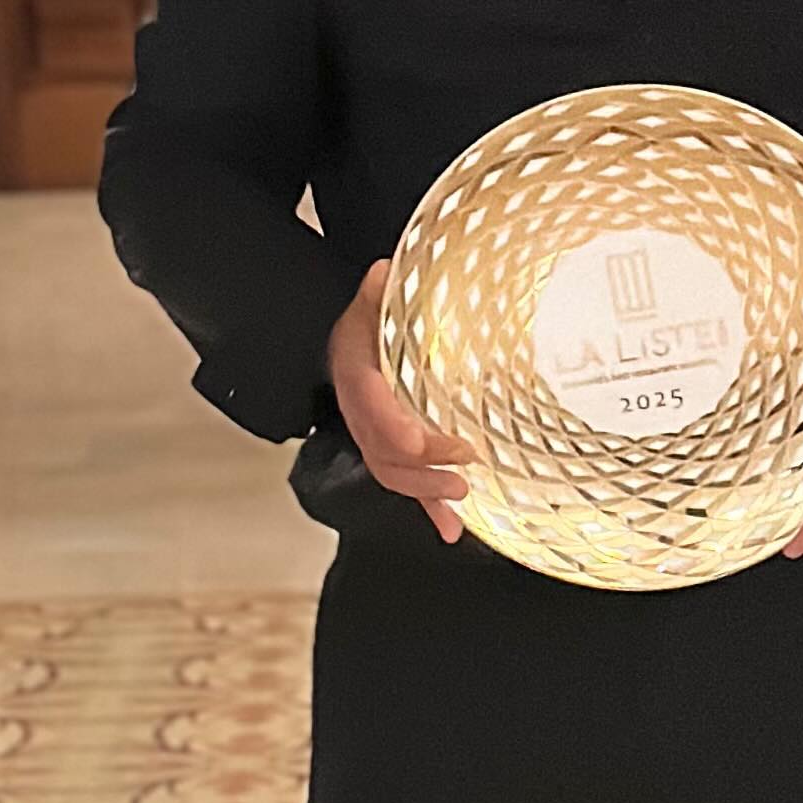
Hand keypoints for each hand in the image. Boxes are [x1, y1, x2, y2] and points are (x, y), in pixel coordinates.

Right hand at [326, 262, 474, 543]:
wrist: (340, 347)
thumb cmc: (362, 325)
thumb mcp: (367, 303)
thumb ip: (378, 292)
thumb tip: (385, 272)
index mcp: (358, 377)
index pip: (373, 411)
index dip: (397, 430)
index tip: (425, 442)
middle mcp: (363, 415)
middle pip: (386, 455)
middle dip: (422, 473)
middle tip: (461, 476)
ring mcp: (375, 438)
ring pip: (394, 475)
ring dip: (426, 494)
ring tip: (460, 501)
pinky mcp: (391, 453)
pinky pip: (407, 485)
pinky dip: (429, 511)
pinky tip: (452, 531)